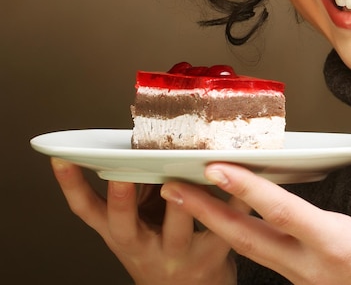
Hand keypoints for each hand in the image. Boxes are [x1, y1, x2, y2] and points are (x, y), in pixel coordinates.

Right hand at [51, 159, 245, 284]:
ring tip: (188, 167)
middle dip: (123, 197)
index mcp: (121, 235)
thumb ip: (135, 193)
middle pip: (126, 224)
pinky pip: (225, 223)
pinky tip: (241, 177)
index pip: (88, 211)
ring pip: (177, 225)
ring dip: (183, 196)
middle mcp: (144, 247)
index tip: (64, 157)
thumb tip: (138, 142)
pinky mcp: (213, 252)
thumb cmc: (161, 248)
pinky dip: (234, 199)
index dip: (72, 186)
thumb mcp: (137, 226)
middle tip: (124, 171)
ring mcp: (177, 253)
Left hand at [161, 111, 350, 283]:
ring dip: (215, 224)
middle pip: (247, 239)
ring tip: (186, 200)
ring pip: (249, 252)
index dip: (246, 188)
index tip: (214, 167)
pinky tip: (227, 221)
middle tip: (170, 187)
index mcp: (336, 244)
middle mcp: (310, 266)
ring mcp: (303, 280)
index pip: (282, 212)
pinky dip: (238, 237)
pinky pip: (263, 260)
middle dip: (204, 212)